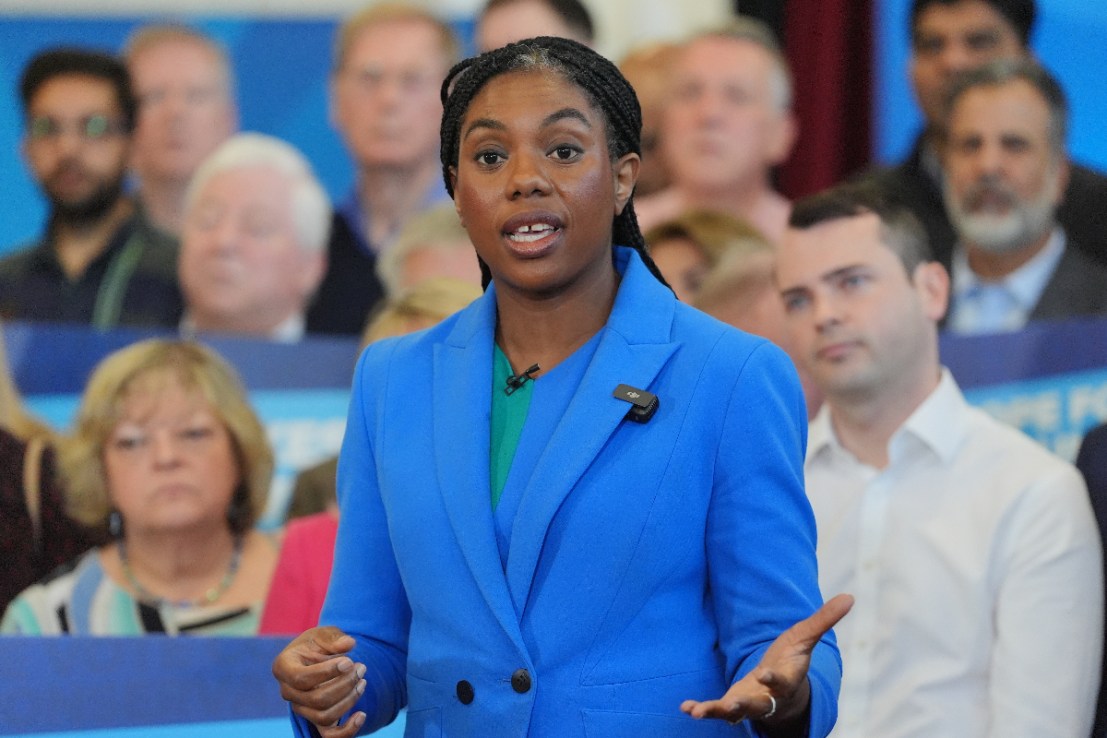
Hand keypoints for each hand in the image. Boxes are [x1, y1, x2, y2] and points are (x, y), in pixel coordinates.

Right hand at [273, 626, 367, 737]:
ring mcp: (300, 708)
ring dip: (349, 700)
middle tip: (361, 667)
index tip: (349, 662)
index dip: (327, 672)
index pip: (301, 678)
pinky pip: (328, 735)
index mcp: (284, 667)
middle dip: (345, 684)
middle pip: (316, 699)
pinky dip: (346, 730)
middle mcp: (288, 692)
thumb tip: (348, 644)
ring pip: (324, 716)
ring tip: (362, 681)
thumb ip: (334, 638)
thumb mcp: (323, 634)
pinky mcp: (314, 720)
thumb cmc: (317, 644)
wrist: (315, 657)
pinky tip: (361, 715)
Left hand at [681, 594, 853, 728]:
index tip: (766, 674)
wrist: (782, 690)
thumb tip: (850, 596)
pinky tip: (686, 708)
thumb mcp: (806, 639)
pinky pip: (717, 710)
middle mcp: (767, 697)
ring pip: (735, 712)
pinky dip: (702, 709)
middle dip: (745, 706)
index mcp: (785, 681)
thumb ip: (824, 620)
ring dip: (718, 711)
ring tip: (698, 712)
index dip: (775, 679)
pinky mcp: (732, 705)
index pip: (781, 682)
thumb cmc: (793, 661)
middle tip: (733, 706)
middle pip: (758, 705)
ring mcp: (749, 703)